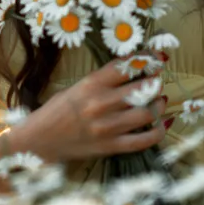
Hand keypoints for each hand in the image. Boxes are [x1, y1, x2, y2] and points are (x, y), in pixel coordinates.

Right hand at [16, 55, 169, 163]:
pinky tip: (164, 123)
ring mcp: (108, 127)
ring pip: (147, 113)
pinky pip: (143, 140)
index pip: (126, 66)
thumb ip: (102, 83)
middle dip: (155, 83)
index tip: (158, 57)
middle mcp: (102, 103)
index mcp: (92, 84)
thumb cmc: (57, 110)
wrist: (39, 140)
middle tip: (158, 81)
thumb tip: (132, 74)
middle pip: (142, 88)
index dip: (147, 59)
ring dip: (158, 104)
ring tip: (160, 100)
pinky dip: (158, 131)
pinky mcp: (110, 146)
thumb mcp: (76, 87)